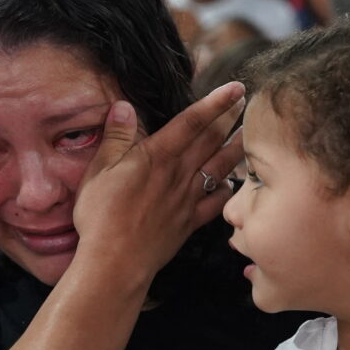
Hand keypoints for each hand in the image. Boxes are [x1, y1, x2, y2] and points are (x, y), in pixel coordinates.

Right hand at [73, 82, 245, 275]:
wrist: (116, 262)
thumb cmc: (101, 215)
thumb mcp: (98, 170)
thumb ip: (116, 137)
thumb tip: (124, 106)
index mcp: (157, 156)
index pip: (192, 122)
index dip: (215, 102)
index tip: (235, 87)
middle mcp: (178, 174)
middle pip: (211, 140)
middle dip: (231, 118)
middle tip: (248, 101)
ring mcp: (187, 199)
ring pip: (219, 168)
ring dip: (237, 149)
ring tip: (251, 134)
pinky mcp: (189, 222)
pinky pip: (215, 203)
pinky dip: (228, 191)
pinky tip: (234, 184)